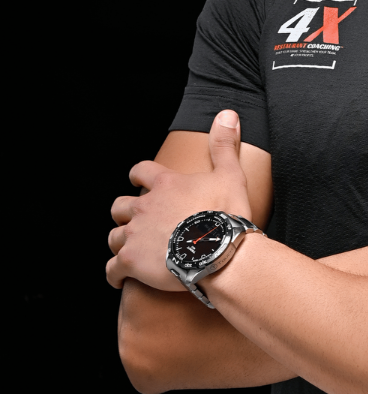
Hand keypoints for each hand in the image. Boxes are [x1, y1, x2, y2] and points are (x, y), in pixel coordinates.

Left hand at [107, 110, 252, 290]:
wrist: (219, 252)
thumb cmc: (226, 215)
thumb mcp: (230, 174)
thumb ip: (224, 145)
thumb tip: (227, 115)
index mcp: (165, 185)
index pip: (140, 171)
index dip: (137, 175)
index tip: (136, 179)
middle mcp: (144, 207)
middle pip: (119, 206)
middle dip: (123, 213)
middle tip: (135, 222)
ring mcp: (135, 235)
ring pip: (114, 237)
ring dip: (120, 243)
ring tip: (131, 252)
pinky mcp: (131, 262)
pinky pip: (112, 270)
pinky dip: (114, 274)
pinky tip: (120, 279)